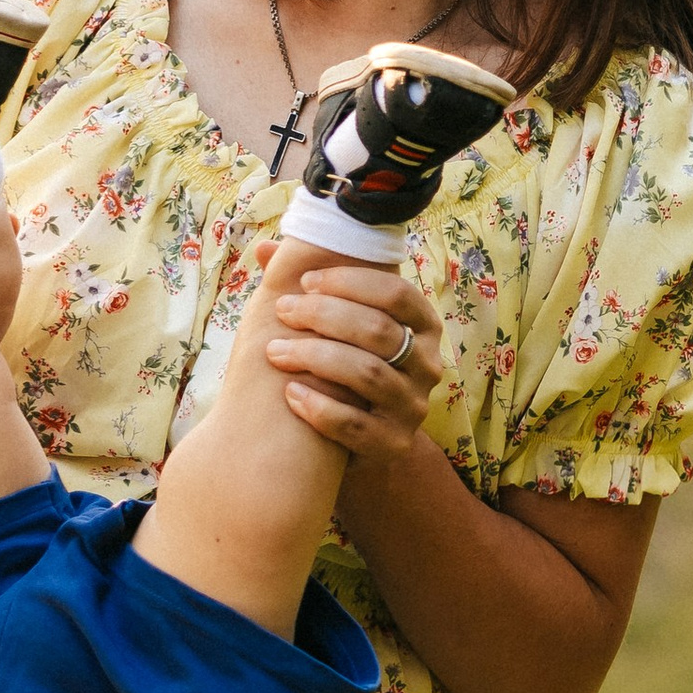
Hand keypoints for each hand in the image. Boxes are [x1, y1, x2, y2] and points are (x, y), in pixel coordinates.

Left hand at [258, 243, 440, 459]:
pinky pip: (356, 425)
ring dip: (314, 358)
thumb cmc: (343, 370)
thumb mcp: (338, 329)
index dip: (349, 282)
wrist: (359, 444)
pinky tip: (290, 394)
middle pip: (378, 330)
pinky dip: (320, 407)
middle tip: (282, 310)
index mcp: (423, 327)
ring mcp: (413, 407)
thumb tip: (265, 248)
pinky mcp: (394, 444)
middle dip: (324, 315)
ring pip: (367, 374)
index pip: (397, 293)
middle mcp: (427, 365)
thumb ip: (310, 289)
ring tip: (274, 352)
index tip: (305, 281)